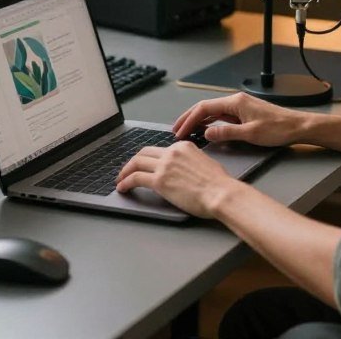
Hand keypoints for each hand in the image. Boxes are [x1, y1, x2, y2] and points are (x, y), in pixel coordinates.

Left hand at [116, 141, 238, 217]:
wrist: (221, 193)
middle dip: (133, 162)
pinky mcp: (159, 181)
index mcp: (183, 146)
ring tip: (120, 180)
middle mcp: (172, 152)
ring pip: (136, 163)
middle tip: (127, 171)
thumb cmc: (219, 184)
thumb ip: (190, 162)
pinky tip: (123, 188)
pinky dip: (126, 182)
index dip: (148, 158)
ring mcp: (164, 165)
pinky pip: (135, 178)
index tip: (143, 165)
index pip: (159, 149)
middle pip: (144, 153)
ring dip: (125, 172)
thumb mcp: (205, 163)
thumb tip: (183, 170)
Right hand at [172, 92, 307, 146]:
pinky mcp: (245, 113)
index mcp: (235, 102)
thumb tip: (206, 133)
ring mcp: (240, 106)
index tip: (180, 131)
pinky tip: (207, 130)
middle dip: (190, 118)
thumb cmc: (278, 129)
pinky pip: (222, 115)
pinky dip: (211, 122)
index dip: (189, 120)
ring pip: (213, 111)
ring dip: (199, 120)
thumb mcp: (250, 134)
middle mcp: (236, 101)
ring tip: (187, 131)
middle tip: (177, 130)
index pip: (205, 108)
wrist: (298, 126)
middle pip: (206, 107)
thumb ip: (226, 133)